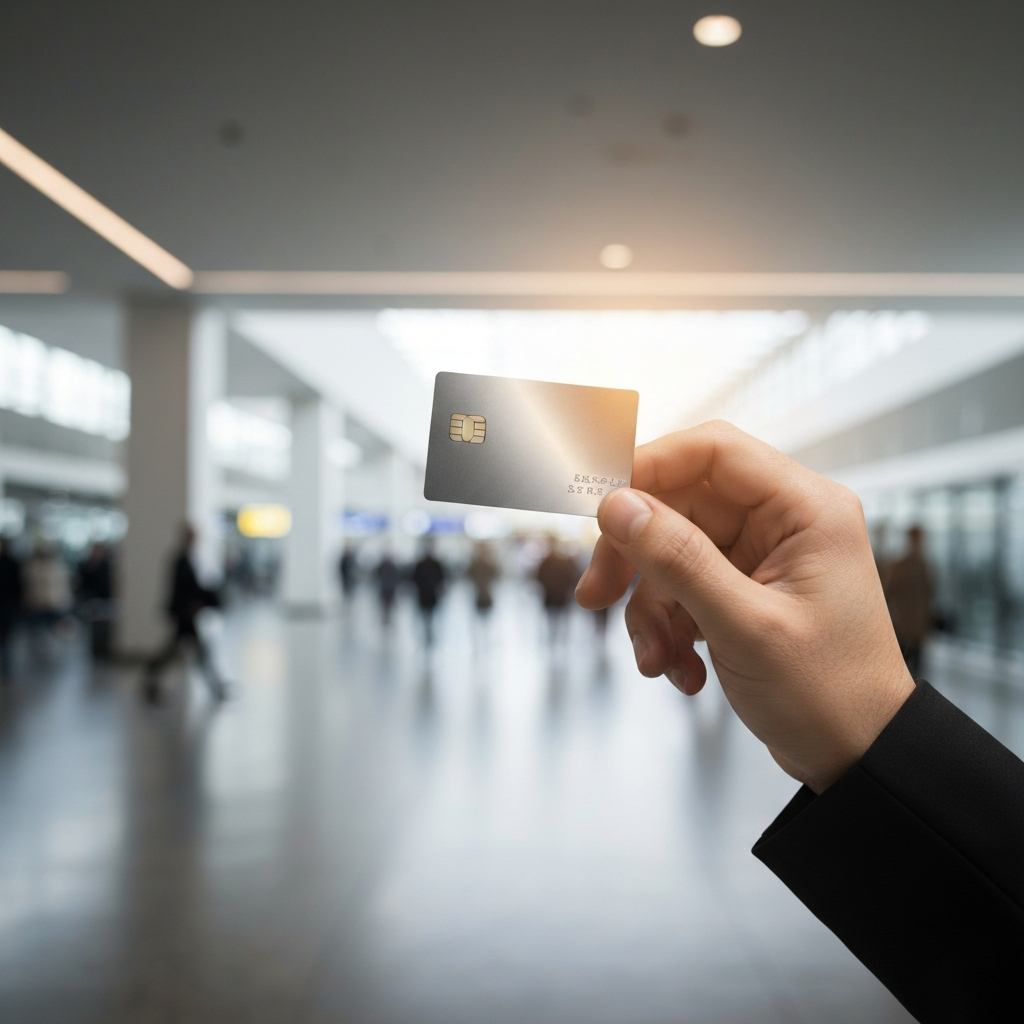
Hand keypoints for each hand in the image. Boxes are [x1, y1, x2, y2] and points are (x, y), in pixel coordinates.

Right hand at [575, 421, 914, 793]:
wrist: (857, 758)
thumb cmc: (829, 694)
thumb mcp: (744, 626)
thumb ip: (678, 560)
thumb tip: (617, 505)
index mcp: (804, 509)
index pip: (712, 451)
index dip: (648, 467)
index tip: (601, 506)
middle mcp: (783, 522)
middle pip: (679, 504)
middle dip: (635, 556)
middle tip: (598, 594)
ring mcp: (761, 557)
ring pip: (671, 552)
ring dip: (650, 606)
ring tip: (655, 657)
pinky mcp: (743, 590)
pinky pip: (681, 588)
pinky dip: (667, 627)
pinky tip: (680, 670)